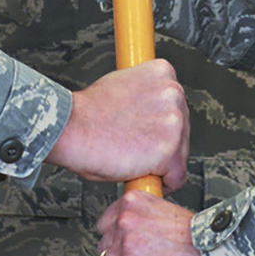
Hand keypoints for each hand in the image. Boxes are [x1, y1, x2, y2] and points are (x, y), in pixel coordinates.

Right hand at [47, 60, 188, 190]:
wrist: (72, 127)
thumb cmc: (88, 112)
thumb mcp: (123, 84)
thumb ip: (145, 94)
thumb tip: (151, 109)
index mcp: (163, 72)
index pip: (176, 105)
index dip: (160, 124)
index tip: (147, 132)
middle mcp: (173, 93)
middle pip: (182, 130)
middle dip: (163, 144)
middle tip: (136, 149)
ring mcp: (174, 122)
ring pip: (180, 155)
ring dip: (161, 164)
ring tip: (134, 160)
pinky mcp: (169, 150)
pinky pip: (177, 177)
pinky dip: (162, 183)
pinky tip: (141, 175)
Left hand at [97, 191, 210, 255]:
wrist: (208, 252)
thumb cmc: (192, 236)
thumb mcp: (163, 212)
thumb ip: (140, 217)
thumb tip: (127, 231)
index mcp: (131, 203)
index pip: (105, 224)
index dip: (115, 237)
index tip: (122, 243)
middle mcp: (124, 222)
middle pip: (106, 246)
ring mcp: (125, 246)